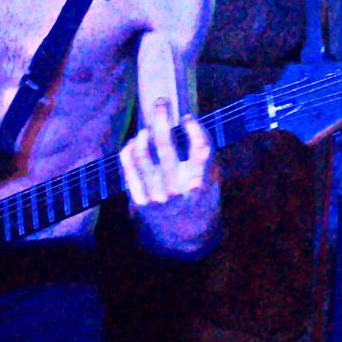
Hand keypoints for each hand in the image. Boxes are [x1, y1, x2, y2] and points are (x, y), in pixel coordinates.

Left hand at [120, 99, 217, 252]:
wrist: (183, 238)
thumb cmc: (200, 203)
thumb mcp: (213, 184)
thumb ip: (206, 159)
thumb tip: (190, 125)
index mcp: (200, 182)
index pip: (199, 147)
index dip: (193, 128)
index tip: (187, 117)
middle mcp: (177, 187)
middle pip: (165, 144)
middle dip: (161, 118)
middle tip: (160, 103)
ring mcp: (156, 194)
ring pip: (142, 154)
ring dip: (143, 134)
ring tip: (147, 128)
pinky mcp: (140, 200)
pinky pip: (128, 168)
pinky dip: (129, 151)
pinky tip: (134, 143)